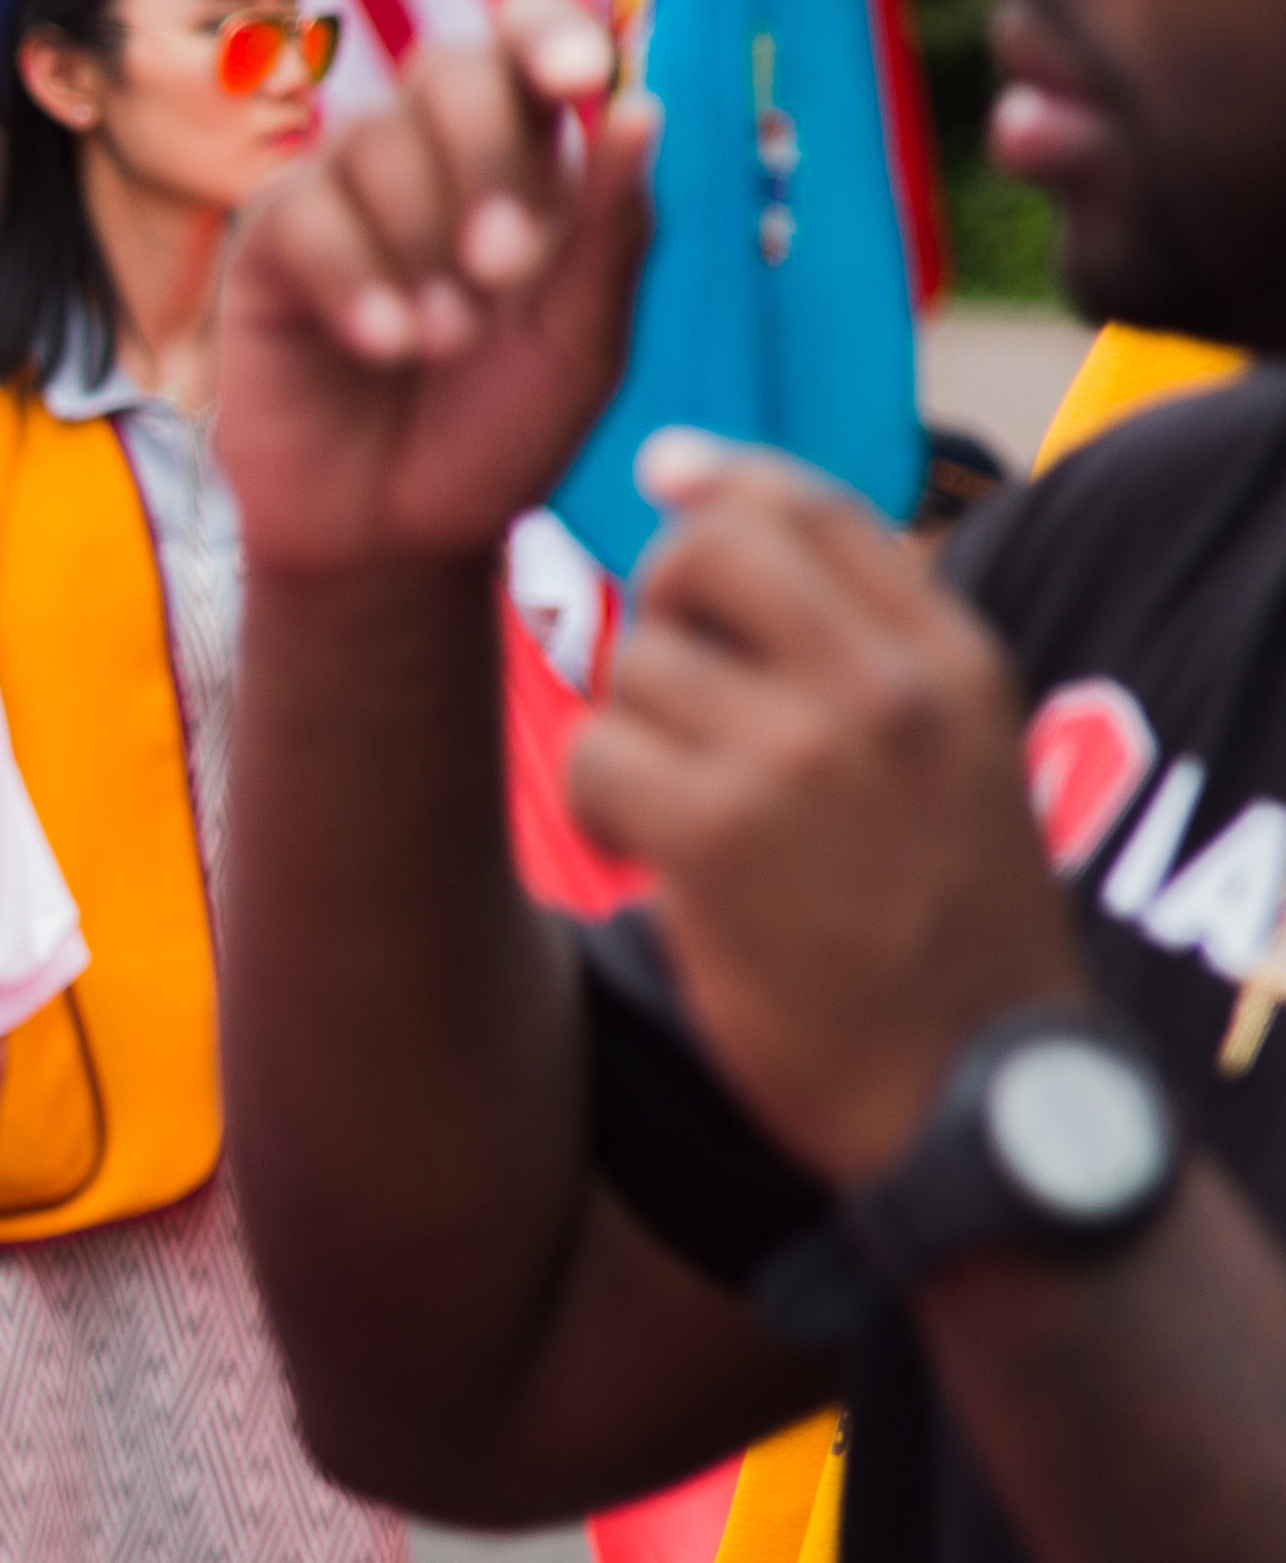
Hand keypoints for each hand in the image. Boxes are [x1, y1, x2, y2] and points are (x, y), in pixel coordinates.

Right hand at [219, 0, 656, 575]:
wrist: (393, 534)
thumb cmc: (498, 432)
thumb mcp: (583, 344)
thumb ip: (613, 233)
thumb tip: (641, 105)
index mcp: (522, 155)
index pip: (522, 32)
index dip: (547, 30)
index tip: (580, 78)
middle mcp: (428, 153)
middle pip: (450, 68)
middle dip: (488, 160)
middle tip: (509, 268)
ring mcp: (342, 191)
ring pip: (376, 140)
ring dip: (425, 243)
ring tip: (447, 343)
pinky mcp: (271, 243)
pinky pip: (308, 216)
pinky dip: (359, 280)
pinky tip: (387, 346)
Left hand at [567, 433, 1079, 1181]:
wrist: (967, 1089)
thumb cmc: (938, 918)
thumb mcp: (952, 750)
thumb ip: (853, 627)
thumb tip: (678, 473)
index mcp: (955, 661)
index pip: (812, 506)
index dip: (718, 485)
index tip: (667, 484)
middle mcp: (886, 690)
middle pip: (705, 553)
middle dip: (664, 608)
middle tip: (682, 696)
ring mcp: (804, 756)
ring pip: (637, 666)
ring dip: (637, 736)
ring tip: (696, 811)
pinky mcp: (719, 833)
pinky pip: (594, 754)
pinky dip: (600, 805)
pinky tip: (653, 856)